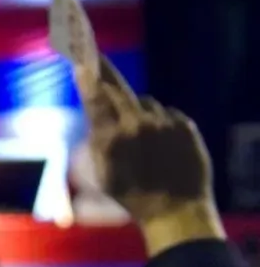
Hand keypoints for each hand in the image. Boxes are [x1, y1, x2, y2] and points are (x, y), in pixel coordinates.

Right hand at [79, 55, 222, 254]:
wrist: (175, 211)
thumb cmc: (131, 194)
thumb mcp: (101, 171)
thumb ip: (96, 136)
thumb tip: (93, 108)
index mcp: (111, 138)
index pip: (95, 97)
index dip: (87, 75)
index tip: (81, 58)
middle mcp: (137, 125)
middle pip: (117, 88)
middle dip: (103, 71)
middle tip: (93, 55)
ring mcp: (163, 124)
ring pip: (144, 101)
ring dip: (137, 110)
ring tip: (141, 135)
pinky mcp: (185, 126)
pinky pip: (166, 112)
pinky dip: (161, 121)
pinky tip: (161, 141)